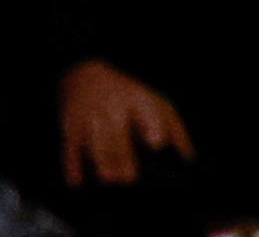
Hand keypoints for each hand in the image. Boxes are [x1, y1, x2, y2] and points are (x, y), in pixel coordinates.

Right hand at [58, 59, 191, 187]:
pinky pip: (69, 147)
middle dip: (121, 155)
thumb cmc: (128, 97)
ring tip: (109, 179)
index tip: (157, 142)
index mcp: (136, 102)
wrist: (83, 75)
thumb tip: (189, 159)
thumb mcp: (155, 103)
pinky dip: (71, 165)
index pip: (144, 112)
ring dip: (100, 161)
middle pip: (117, 133)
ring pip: (94, 141)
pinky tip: (76, 182)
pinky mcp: (70, 127)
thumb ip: (176, 130)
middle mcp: (111, 108)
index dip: (151, 126)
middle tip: (130, 178)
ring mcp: (88, 117)